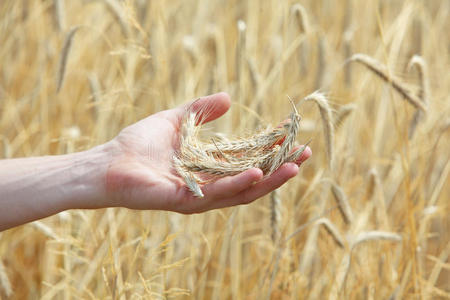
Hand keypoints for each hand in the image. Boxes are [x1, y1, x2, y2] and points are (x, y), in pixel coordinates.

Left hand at [104, 92, 310, 213]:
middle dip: (279, 168)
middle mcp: (209, 186)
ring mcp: (199, 196)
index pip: (247, 160)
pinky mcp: (185, 201)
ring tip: (293, 166)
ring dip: (268, 180)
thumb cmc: (137, 144)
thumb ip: (201, 110)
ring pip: (241, 192)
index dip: (269, 149)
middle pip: (252, 179)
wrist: (106, 164)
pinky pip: (216, 195)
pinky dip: (237, 185)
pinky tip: (256, 173)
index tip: (290, 134)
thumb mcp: (176, 120)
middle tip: (305, 153)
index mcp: (209, 168)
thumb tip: (229, 98)